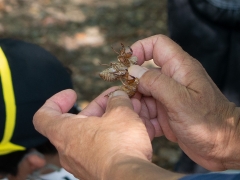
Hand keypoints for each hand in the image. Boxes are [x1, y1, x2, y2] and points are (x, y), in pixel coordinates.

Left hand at [33, 88, 151, 179]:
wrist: (130, 179)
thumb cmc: (119, 145)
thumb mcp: (121, 113)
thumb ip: (117, 100)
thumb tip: (118, 96)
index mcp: (65, 132)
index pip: (44, 116)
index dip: (56, 101)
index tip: (72, 94)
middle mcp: (69, 150)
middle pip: (79, 121)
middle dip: (99, 107)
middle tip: (116, 98)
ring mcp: (82, 163)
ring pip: (93, 134)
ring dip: (109, 120)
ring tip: (129, 110)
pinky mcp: (96, 170)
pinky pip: (102, 147)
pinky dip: (114, 135)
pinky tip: (133, 128)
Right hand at [128, 35, 239, 169]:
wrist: (223, 148)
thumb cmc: (209, 122)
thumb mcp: (180, 100)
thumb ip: (156, 82)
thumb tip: (134, 70)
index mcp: (180, 68)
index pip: (157, 45)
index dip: (140, 49)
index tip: (126, 64)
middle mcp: (172, 80)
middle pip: (143, 74)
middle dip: (130, 87)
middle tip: (121, 101)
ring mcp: (168, 97)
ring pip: (142, 95)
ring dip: (135, 106)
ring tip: (131, 118)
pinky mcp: (165, 113)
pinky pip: (147, 112)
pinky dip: (143, 120)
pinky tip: (144, 130)